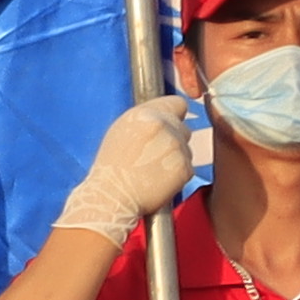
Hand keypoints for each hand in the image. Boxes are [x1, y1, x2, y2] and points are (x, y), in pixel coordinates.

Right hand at [65, 94, 208, 240]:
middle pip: (183, 127)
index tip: (169, 123)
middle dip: (173, 138)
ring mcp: (177, 147)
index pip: (177, 103)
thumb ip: (145, 119)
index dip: (173, 114)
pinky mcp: (185, 168)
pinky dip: (177, 173)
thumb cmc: (111, 168)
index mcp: (144, 114)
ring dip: (175, 156)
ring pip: (186, 148)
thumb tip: (164, 114)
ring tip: (152, 168)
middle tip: (152, 153)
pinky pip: (188, 166)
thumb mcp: (121, 131)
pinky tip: (158, 179)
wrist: (111, 196)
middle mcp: (163, 126)